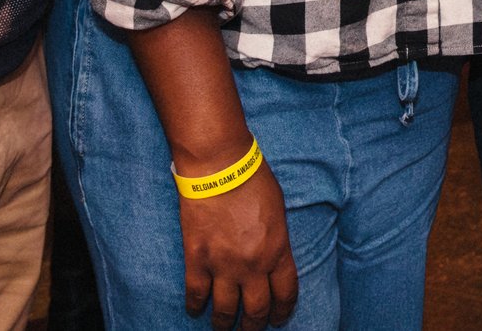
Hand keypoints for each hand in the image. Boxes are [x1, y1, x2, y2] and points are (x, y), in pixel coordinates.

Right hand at [180, 159, 298, 329]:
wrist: (219, 166)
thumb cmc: (252, 179)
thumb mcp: (278, 211)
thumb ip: (277, 239)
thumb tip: (272, 258)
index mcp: (278, 250)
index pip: (286, 293)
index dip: (283, 311)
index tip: (279, 319)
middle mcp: (253, 264)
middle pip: (257, 309)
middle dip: (254, 325)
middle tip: (250, 330)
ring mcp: (223, 265)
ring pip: (225, 310)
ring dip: (225, 324)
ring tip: (223, 328)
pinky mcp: (197, 259)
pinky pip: (196, 294)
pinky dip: (196, 307)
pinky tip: (196, 311)